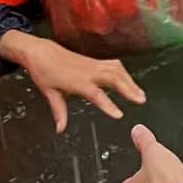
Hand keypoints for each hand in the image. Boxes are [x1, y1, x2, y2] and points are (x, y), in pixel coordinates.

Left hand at [0, 31, 145, 132]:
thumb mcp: (49, 93)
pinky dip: (124, 73)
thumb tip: (60, 129)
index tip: (118, 114)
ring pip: (116, 70)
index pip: (96, 94)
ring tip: (140, 94)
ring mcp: (93, 65)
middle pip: (113, 78)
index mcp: (77, 81)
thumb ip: (59, 112)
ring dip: (130, 81)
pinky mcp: (94, 61)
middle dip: (128, 89)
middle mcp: (88, 72)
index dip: (108, 104)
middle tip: (141, 100)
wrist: (41, 52)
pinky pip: (113, 65)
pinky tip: (129, 80)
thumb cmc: (44, 72)